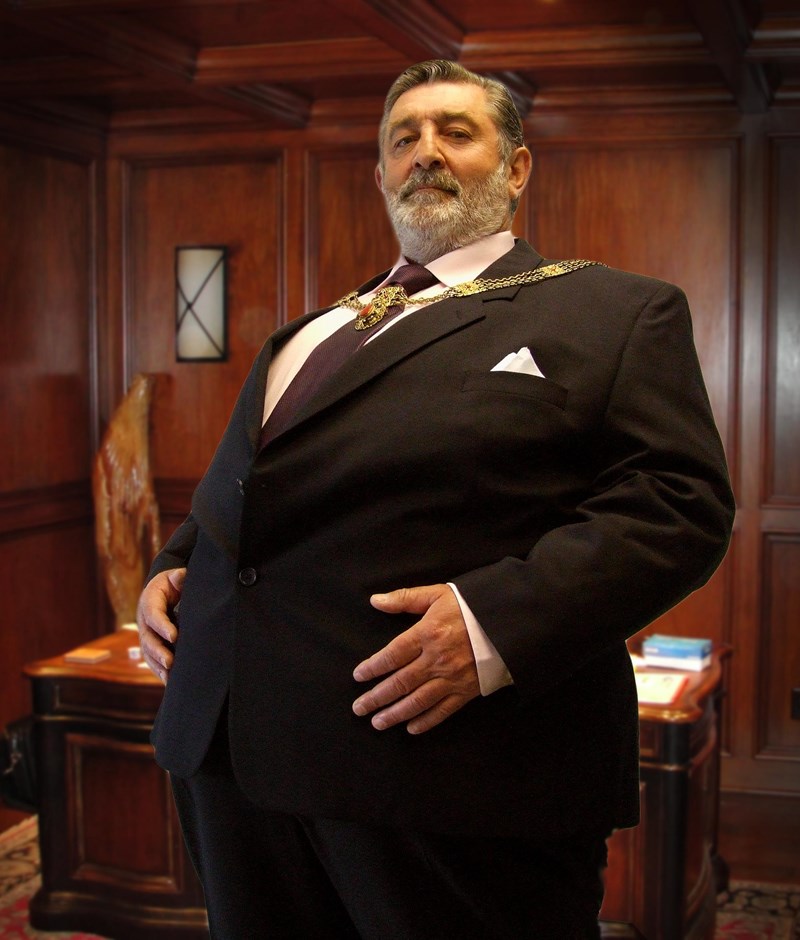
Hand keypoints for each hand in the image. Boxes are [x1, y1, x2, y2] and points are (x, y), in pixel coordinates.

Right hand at [136, 567, 184, 683]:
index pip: (153, 614)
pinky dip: (160, 671)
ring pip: (148, 652)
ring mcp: (146, 634)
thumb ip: (179, 577)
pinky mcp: (151, 645)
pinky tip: (169, 682)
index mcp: (149, 601)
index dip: (162, 626)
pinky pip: (152, 660)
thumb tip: (181, 575)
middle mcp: (144, 620)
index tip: (174, 636)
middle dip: (158, 651)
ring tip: (170, 676)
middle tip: (170, 662)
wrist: (165, 591)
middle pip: (148, 638)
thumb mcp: (174, 577)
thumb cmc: (173, 584)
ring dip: (158, 665)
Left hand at [352, 584, 479, 733]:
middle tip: (359, 708)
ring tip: (377, 722)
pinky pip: (442, 711)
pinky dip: (426, 722)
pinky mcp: (467, 691)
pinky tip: (411, 728)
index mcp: (428, 633)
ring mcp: (452, 678)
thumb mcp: (438, 594)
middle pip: (400, 682)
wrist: (510, 622)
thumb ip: (405, 598)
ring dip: (395, 714)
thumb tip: (375, 601)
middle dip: (376, 697)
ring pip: (417, 701)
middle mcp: (437, 659)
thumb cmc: (472, 606)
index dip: (373, 667)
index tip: (358, 676)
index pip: (392, 655)